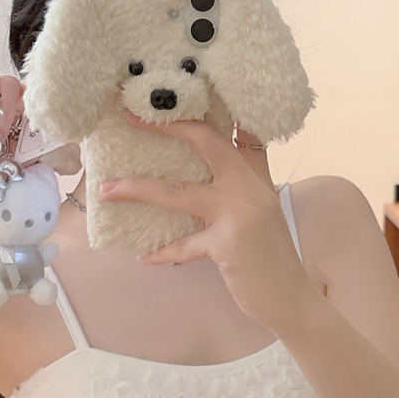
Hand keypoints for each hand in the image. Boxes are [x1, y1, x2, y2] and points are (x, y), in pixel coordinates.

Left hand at [99, 111, 322, 335]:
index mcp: (257, 175)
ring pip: (178, 192)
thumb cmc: (269, 257)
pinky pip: (182, 244)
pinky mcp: (227, 242)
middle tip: (131, 118)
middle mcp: (250, 185)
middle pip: (205, 141)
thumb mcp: (261, 212)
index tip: (171, 100)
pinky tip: (144, 257)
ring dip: (137, 189)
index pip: (237, 129)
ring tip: (107, 190)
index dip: (205, 110)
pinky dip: (161, 251)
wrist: (291, 297)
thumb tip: (193, 178)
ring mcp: (239, 212)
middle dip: (166, 127)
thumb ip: (238, 188)